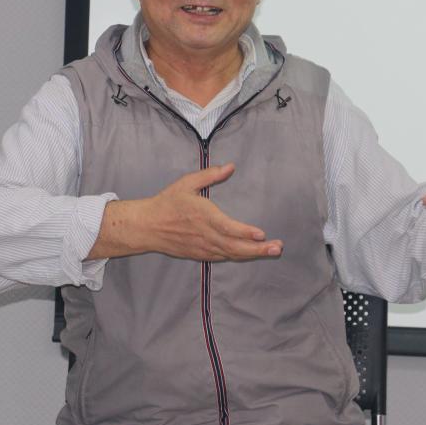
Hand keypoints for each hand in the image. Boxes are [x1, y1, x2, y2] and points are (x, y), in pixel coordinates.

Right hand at [92, 163, 282, 261]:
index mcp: (203, 217)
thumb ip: (210, 175)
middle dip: (258, 249)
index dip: (245, 233)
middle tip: (277, 247)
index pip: (228, 228)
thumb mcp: (186, 183)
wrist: (147, 227)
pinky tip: (251, 253)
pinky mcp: (200, 255)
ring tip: (272, 251)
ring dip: (252, 254)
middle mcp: (205, 236)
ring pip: (231, 255)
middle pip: (235, 247)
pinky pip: (223, 257)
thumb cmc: (167, 203)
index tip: (261, 234)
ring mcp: (203, 248)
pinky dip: (238, 256)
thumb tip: (230, 167)